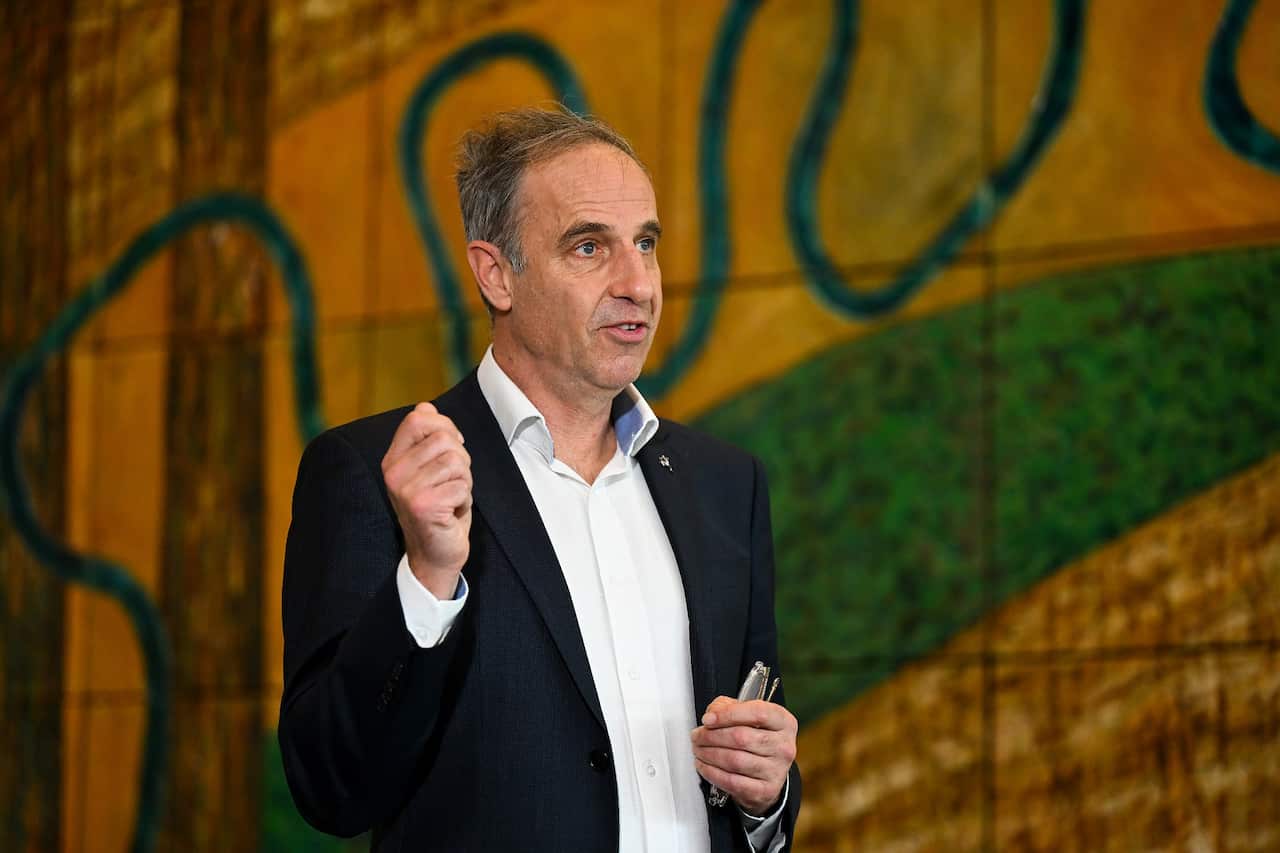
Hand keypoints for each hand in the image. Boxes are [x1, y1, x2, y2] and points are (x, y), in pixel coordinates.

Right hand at [381, 402, 471, 598]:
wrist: (435, 553)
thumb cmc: (439, 507)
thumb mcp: (431, 468)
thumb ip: (428, 438)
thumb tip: (426, 406)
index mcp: (393, 459)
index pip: (418, 418)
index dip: (445, 427)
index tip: (452, 448)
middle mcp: (393, 472)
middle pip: (444, 439)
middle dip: (460, 460)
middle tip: (452, 483)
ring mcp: (406, 490)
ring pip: (456, 461)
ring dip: (464, 481)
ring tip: (451, 498)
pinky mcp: (424, 506)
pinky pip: (462, 485)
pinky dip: (465, 499)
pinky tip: (451, 512)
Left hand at [691, 695, 796, 815]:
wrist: (768, 771)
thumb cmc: (755, 737)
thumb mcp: (746, 714)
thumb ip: (728, 707)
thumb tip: (712, 715)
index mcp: (783, 721)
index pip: (757, 713)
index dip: (728, 715)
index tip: (708, 719)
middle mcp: (784, 746)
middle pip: (741, 737)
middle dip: (711, 736)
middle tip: (697, 736)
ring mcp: (777, 770)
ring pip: (734, 760)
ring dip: (709, 754)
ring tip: (698, 750)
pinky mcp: (765, 790)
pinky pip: (732, 781)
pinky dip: (712, 773)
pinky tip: (704, 766)